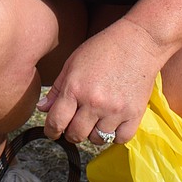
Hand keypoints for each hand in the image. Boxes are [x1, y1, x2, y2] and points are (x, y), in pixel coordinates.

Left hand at [37, 16, 162, 146]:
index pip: (56, 122)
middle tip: (75, 125)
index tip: (53, 131)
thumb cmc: (103, 48)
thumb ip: (58, 88)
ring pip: (97, 139)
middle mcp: (94, 102)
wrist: (139, 42)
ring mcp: (115, 110)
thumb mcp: (73, 63)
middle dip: (71, 133)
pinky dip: (115, 135)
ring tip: (95, 121)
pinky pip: (120, 138)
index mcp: (75, 88)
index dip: (51, 130)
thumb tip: (42, 109)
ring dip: (93, 134)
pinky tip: (113, 123)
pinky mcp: (135, 114)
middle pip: (76, 135)